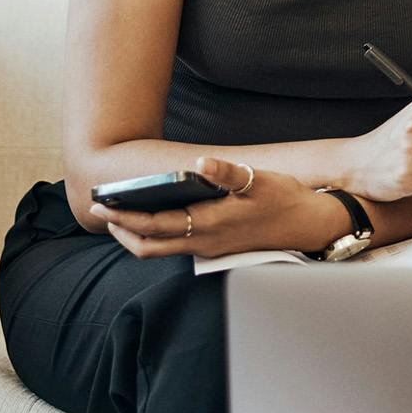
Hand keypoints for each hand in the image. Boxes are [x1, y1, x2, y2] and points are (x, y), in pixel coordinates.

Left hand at [91, 156, 341, 260]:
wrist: (310, 225)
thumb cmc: (284, 200)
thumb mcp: (258, 180)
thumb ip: (227, 172)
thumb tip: (201, 163)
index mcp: (209, 225)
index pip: (155, 226)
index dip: (125, 218)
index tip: (103, 206)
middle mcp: (204, 243)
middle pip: (149, 247)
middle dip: (122, 231)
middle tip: (102, 212)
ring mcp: (210, 249)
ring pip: (162, 249)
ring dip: (137, 234)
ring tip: (121, 215)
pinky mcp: (217, 248)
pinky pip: (176, 247)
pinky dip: (157, 234)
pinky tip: (156, 216)